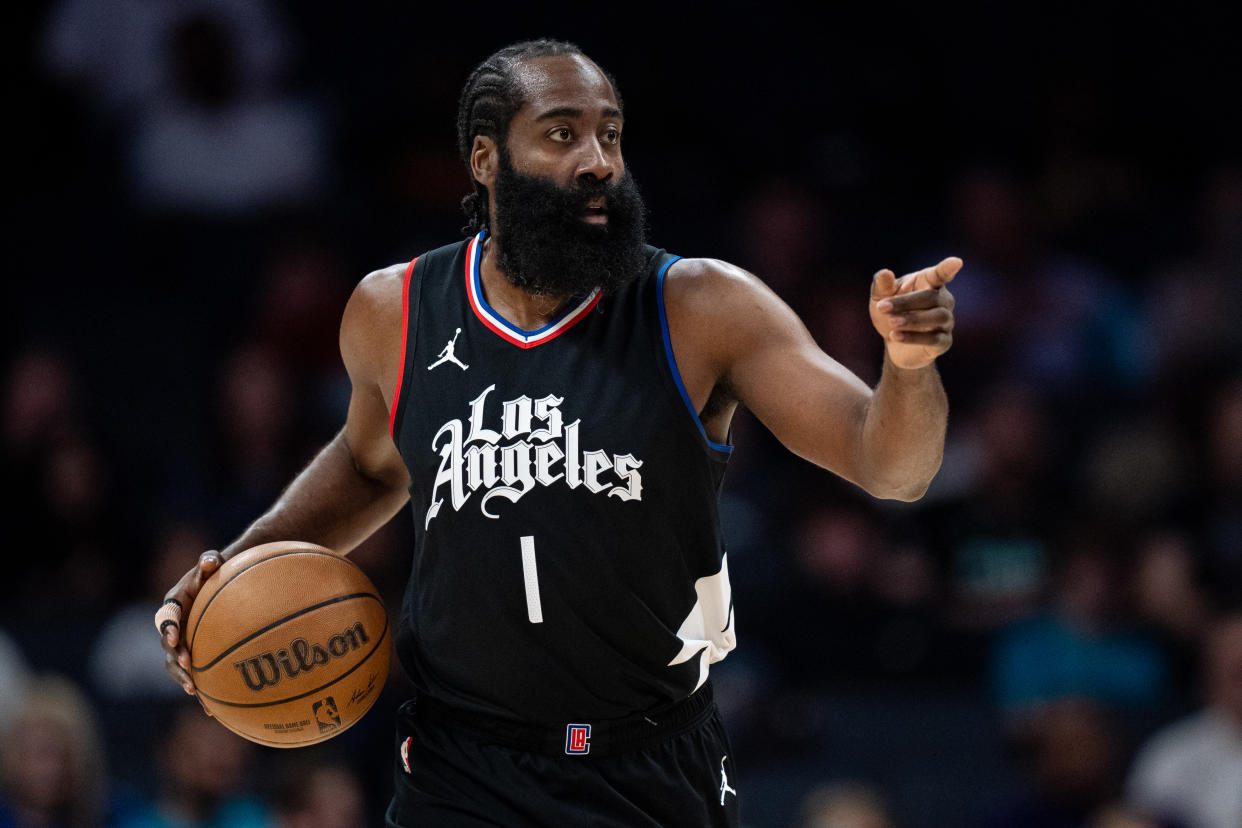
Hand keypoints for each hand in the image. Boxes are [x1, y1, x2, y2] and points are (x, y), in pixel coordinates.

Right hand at [157, 550, 222, 706]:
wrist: (226, 585)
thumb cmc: (219, 572)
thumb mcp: (214, 563)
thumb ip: (210, 561)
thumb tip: (210, 560)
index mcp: (174, 606)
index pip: (166, 618)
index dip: (168, 629)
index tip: (174, 638)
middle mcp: (173, 628)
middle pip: (168, 647)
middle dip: (175, 659)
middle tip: (188, 667)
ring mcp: (183, 645)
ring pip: (176, 666)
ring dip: (182, 679)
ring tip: (193, 690)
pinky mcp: (195, 657)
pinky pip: (194, 676)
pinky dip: (201, 692)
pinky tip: (212, 709)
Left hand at [869, 257, 960, 369]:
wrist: (893, 342)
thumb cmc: (890, 311)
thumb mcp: (880, 297)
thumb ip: (882, 285)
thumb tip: (884, 273)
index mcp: (929, 283)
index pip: (941, 274)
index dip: (948, 268)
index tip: (956, 262)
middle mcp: (943, 300)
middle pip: (932, 297)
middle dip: (906, 302)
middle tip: (882, 307)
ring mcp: (946, 321)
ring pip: (938, 317)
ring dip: (913, 319)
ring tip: (892, 322)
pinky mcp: (944, 342)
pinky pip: (935, 339)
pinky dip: (915, 338)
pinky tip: (896, 336)